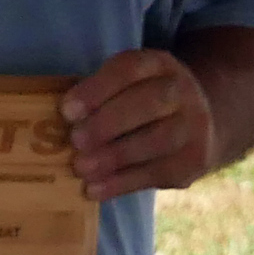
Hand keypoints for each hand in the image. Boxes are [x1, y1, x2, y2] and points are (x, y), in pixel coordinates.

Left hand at [62, 49, 217, 200]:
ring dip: (114, 156)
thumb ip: (98, 97)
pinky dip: (121, 183)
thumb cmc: (141, 104)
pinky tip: (94, 189)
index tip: (67, 110)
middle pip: (150, 102)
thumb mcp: (125, 86)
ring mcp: (194, 126)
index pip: (130, 68)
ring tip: (81, 168)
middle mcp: (182, 91)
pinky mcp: (194, 161)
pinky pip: (157, 173)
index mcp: (158, 65)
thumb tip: (54, 124)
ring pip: (158, 140)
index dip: (98, 89)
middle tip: (75, 140)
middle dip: (108, 122)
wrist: (200, 123)